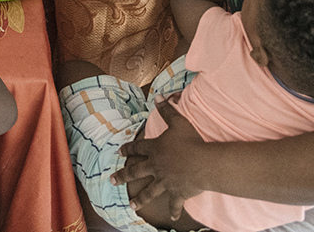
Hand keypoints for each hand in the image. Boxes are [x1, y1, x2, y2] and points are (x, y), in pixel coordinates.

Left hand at [115, 98, 207, 222]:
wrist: (202, 162)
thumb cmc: (190, 141)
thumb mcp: (178, 122)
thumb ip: (166, 110)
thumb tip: (157, 96)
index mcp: (155, 150)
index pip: (137, 148)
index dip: (128, 149)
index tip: (119, 152)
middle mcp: (156, 167)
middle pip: (136, 171)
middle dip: (122, 176)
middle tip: (112, 180)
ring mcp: (166, 181)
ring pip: (150, 191)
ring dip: (141, 199)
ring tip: (132, 206)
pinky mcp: (177, 192)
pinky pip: (175, 203)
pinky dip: (174, 210)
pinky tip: (172, 218)